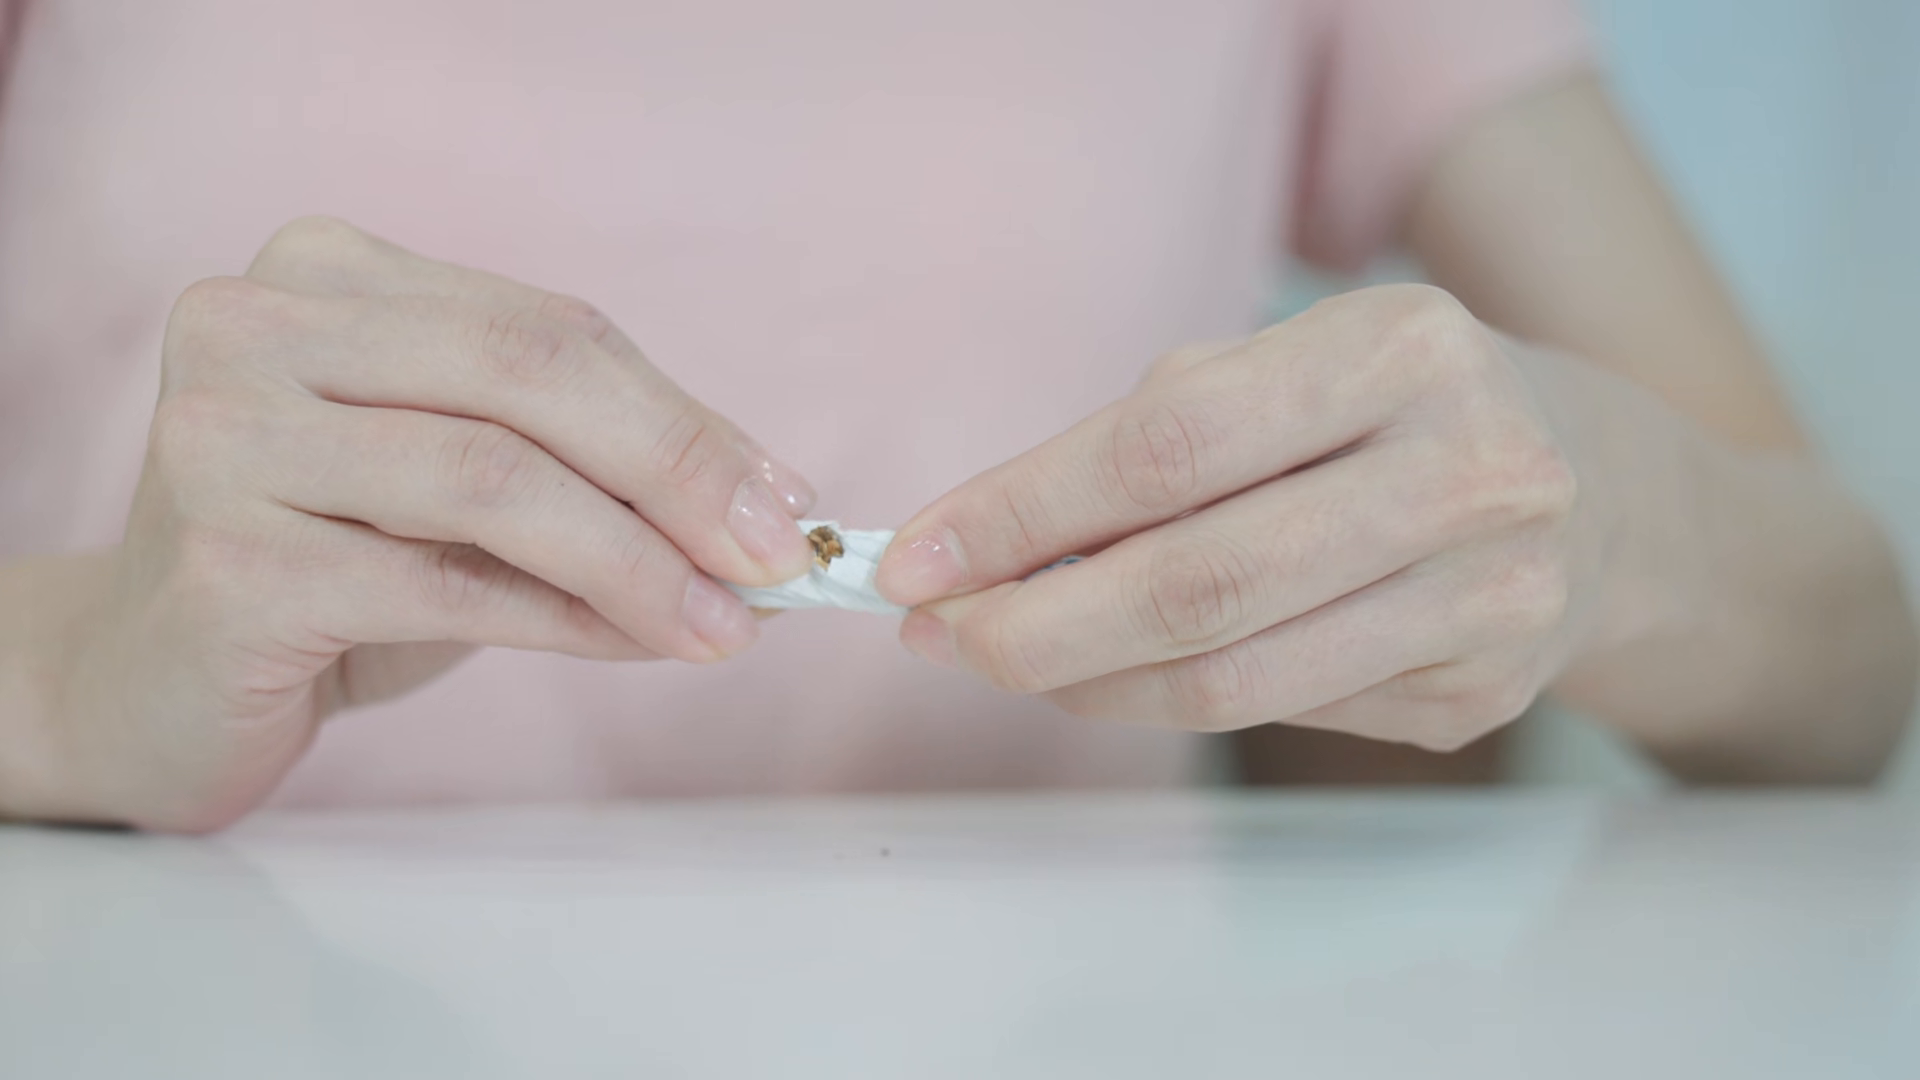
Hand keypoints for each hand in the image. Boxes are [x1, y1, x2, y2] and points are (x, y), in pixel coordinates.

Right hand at [47, 217, 816, 829]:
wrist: (151, 675)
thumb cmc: (332, 562)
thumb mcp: (464, 483)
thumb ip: (588, 462)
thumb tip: (764, 502)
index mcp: (327, 273)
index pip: (548, 327)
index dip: (685, 416)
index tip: (784, 500)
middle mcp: (257, 325)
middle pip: (526, 375)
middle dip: (677, 472)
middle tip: (776, 561)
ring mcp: (225, 436)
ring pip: (491, 481)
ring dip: (638, 562)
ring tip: (725, 625)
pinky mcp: (225, 562)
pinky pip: (445, 587)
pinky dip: (566, 621)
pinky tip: (636, 645)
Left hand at [877, 285, 1598, 751]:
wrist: (1601, 492)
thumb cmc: (1395, 409)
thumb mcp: (1289, 363)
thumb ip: (1150, 439)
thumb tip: (983, 550)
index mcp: (1403, 349)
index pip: (1171, 449)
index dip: (1023, 514)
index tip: (915, 555)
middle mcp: (1468, 472)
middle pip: (1198, 587)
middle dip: (1031, 627)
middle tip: (936, 633)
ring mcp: (1490, 600)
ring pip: (1231, 679)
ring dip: (1083, 680)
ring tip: (1002, 654)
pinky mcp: (1479, 695)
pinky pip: (1278, 713)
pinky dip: (1166, 698)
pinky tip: (1114, 668)